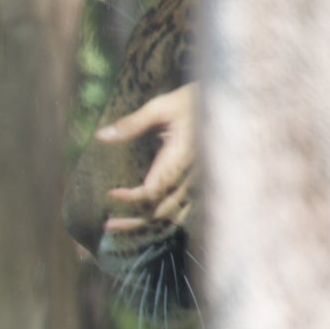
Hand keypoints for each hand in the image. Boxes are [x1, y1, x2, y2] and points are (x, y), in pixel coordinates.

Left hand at [95, 82, 198, 232]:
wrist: (229, 102)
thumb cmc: (192, 101)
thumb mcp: (160, 107)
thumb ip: (132, 124)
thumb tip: (101, 136)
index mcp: (180, 160)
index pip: (153, 191)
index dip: (130, 198)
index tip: (110, 194)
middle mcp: (191, 177)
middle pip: (162, 212)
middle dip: (134, 222)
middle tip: (107, 225)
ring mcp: (198, 183)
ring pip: (174, 215)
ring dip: (147, 224)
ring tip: (121, 227)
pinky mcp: (200, 183)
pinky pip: (184, 210)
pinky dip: (165, 219)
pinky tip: (148, 220)